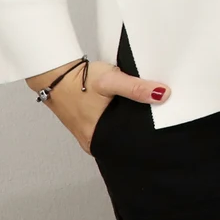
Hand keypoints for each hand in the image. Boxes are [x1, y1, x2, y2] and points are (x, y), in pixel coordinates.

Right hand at [26, 59, 169, 153]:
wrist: (55, 74)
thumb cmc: (77, 80)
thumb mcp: (110, 81)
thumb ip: (136, 88)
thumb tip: (162, 95)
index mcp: (97, 139)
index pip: (130, 145)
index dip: (147, 134)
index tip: (163, 124)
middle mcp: (93, 139)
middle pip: (126, 136)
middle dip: (141, 126)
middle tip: (159, 113)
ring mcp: (91, 131)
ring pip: (119, 128)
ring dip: (130, 119)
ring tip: (147, 109)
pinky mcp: (91, 122)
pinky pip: (111, 122)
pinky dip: (121, 115)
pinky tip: (130, 106)